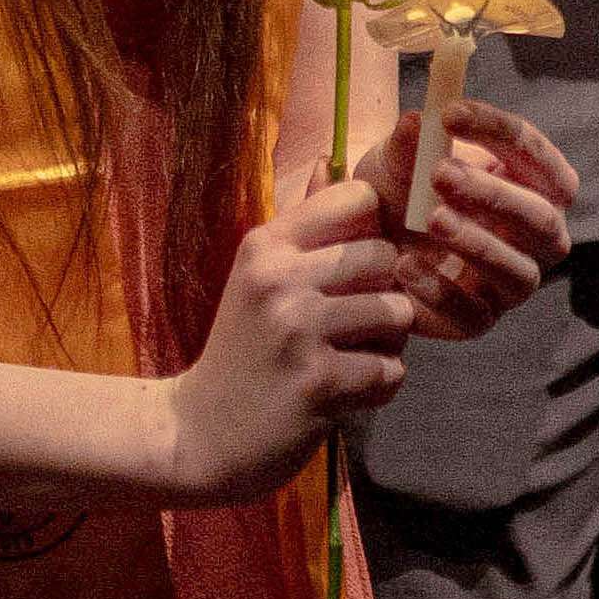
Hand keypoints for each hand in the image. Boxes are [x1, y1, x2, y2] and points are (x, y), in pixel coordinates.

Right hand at [165, 193, 423, 502]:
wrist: (199, 436)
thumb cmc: (241, 352)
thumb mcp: (258, 279)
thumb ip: (301, 227)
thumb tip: (328, 162)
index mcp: (265, 246)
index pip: (357, 199)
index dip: (375, 231)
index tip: (361, 267)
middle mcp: (279, 279)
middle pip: (386, 257)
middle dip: (386, 294)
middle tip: (355, 327)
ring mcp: (298, 330)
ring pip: (398, 314)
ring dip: (387, 345)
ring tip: (351, 358)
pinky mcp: (318, 382)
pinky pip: (392, 371)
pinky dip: (379, 388)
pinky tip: (345, 395)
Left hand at [366, 94, 579, 339]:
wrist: (366, 241)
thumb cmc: (400, 190)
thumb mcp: (398, 161)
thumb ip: (409, 143)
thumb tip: (416, 121)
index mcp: (534, 184)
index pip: (535, 154)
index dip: (498, 131)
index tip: (449, 114)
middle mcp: (537, 237)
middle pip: (539, 218)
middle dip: (493, 194)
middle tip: (440, 173)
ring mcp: (512, 282)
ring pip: (518, 272)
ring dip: (478, 244)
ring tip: (432, 219)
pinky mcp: (479, 320)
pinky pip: (474, 316)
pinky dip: (441, 291)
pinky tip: (403, 266)